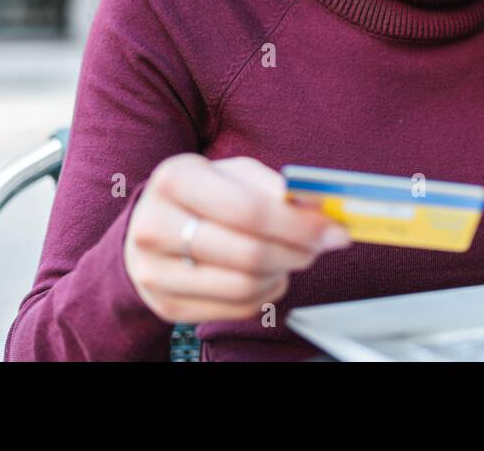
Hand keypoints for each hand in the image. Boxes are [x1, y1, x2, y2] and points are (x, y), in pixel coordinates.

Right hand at [124, 154, 351, 323]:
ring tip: (292, 255)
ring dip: (284, 272)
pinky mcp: (166, 305)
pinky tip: (269, 273)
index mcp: (175, 179)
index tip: (333, 229)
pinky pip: (236, 308)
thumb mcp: (233, 174)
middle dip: (298, 251)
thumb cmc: (202, 194)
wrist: (149, 226)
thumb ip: (275, 187)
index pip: (247, 210)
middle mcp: (155, 225)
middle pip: (248, 253)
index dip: (298, 224)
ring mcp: (155, 271)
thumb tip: (320, 209)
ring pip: (245, 285)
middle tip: (321, 245)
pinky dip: (266, 293)